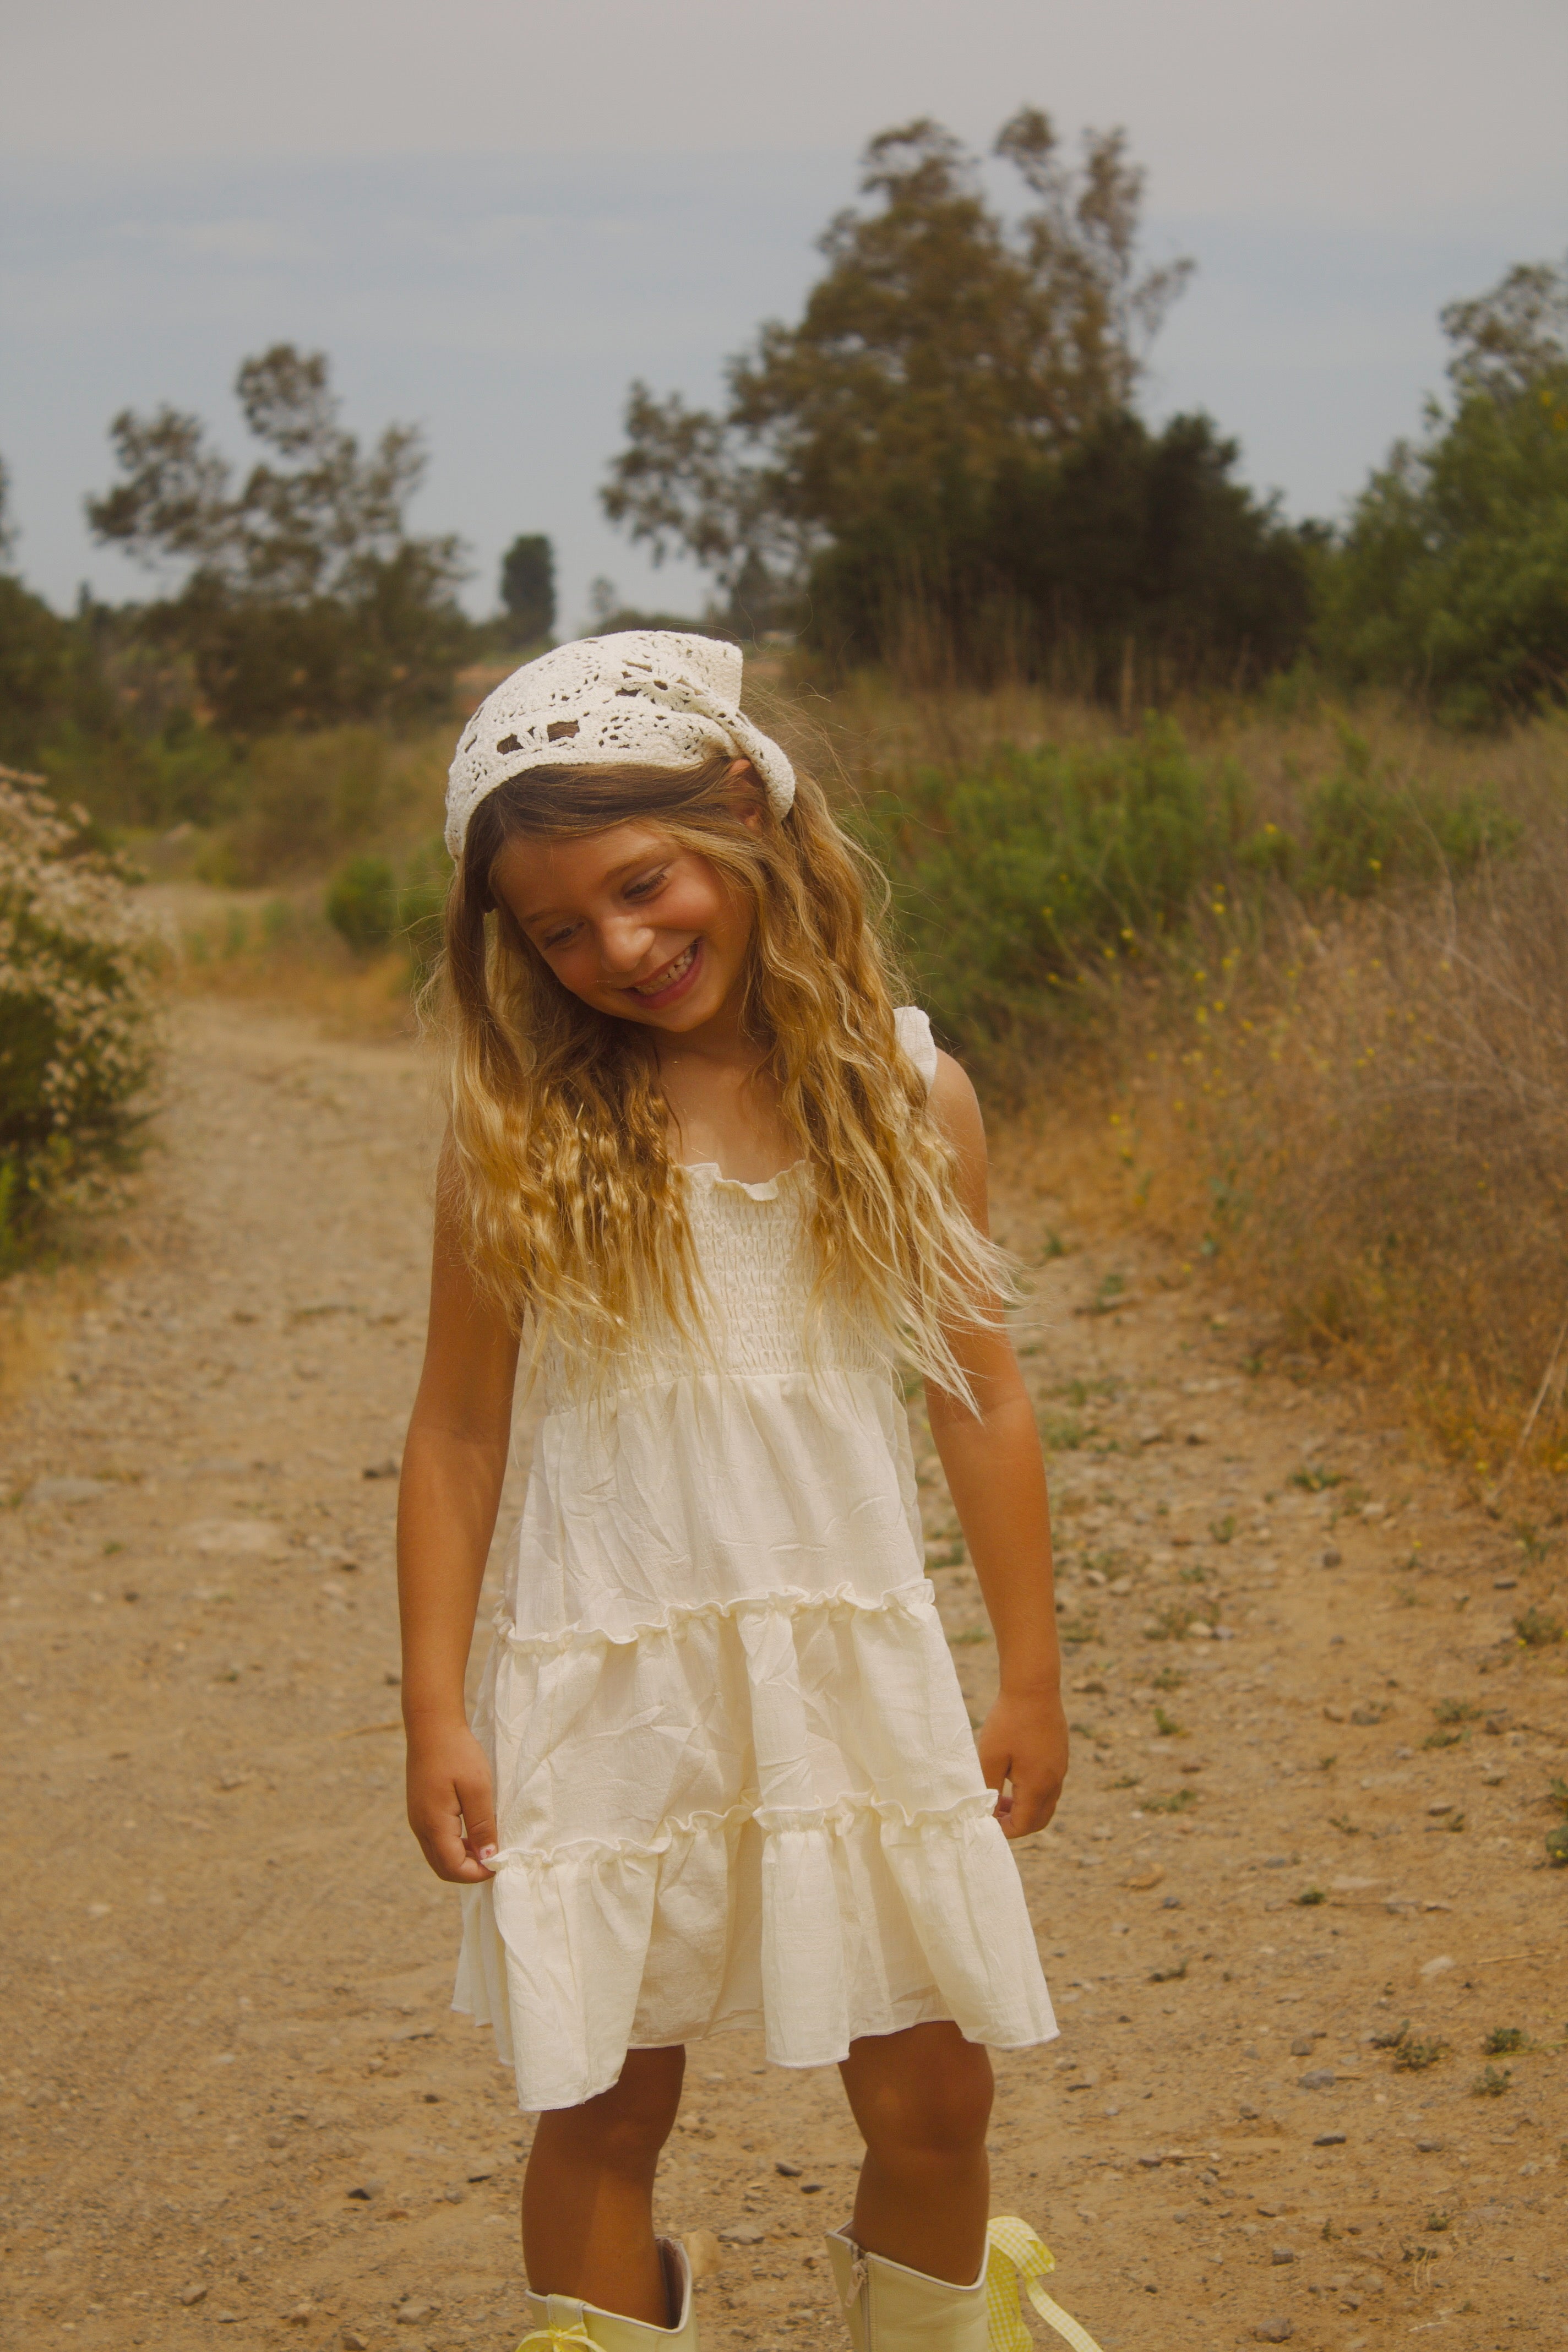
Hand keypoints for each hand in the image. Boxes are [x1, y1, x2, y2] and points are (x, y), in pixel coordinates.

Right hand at [405, 1717, 497, 1882]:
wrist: (432, 1725)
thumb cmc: (457, 1752)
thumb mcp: (478, 1788)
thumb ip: (482, 1825)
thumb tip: (488, 1857)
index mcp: (434, 1824)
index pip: (453, 1868)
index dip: (477, 1873)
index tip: (500, 1863)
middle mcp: (420, 1827)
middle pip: (443, 1868)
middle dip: (469, 1871)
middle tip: (495, 1859)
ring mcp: (417, 1819)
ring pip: (438, 1856)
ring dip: (462, 1859)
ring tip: (488, 1845)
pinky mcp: (419, 1811)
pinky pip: (436, 1841)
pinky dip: (454, 1846)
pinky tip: (473, 1831)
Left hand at [977, 1686, 1068, 1837]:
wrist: (1033, 1686)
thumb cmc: (1008, 1721)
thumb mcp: (990, 1757)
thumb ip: (988, 1787)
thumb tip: (986, 1810)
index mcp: (1038, 1786)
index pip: (1024, 1825)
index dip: (1004, 1829)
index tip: (985, 1820)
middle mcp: (1054, 1781)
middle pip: (1039, 1820)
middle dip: (1017, 1823)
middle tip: (994, 1812)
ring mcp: (1060, 1768)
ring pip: (1047, 1803)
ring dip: (1025, 1807)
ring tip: (1001, 1795)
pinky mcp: (1060, 1755)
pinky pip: (1050, 1786)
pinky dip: (1033, 1792)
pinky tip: (1014, 1775)